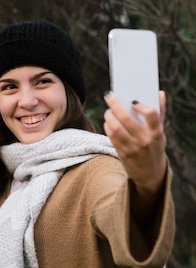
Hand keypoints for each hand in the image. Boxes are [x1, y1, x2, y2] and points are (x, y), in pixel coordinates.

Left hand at [103, 90, 167, 217]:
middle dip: (115, 105)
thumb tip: (159, 93)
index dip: (141, 105)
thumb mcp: (160, 133)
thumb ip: (159, 113)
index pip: (151, 114)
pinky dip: (107, 127)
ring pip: (115, 128)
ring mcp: (133, 148)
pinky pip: (111, 137)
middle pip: (126, 119)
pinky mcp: (123, 154)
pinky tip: (107, 122)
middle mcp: (145, 140)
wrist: (151, 174)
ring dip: (108, 116)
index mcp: (156, 133)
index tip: (132, 100)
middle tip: (109, 96)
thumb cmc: (155, 147)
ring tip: (108, 111)